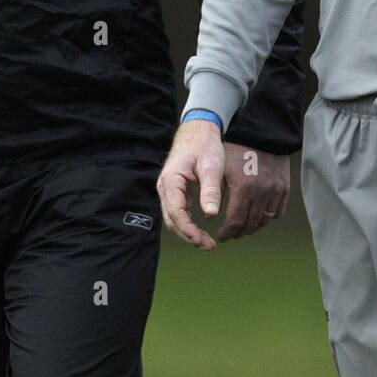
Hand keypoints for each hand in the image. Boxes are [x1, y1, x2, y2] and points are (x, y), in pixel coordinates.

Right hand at [157, 119, 225, 250]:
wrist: (198, 130)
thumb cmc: (204, 145)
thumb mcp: (211, 166)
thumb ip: (211, 190)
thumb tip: (211, 215)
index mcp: (171, 181)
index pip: (176, 213)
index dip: (188, 230)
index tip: (203, 241)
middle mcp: (165, 188)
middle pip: (172, 220)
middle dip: (189, 236)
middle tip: (209, 246)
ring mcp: (168, 190)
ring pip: (174, 218)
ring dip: (188, 232)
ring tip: (207, 243)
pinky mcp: (175, 191)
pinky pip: (178, 212)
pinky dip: (188, 224)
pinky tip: (201, 231)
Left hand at [217, 142, 288, 241]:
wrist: (261, 133)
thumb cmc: (236, 149)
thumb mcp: (221, 169)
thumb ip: (216, 193)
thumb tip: (209, 214)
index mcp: (243, 188)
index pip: (235, 222)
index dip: (227, 233)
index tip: (222, 236)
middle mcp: (261, 193)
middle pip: (250, 225)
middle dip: (239, 232)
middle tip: (231, 234)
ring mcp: (275, 191)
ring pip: (265, 221)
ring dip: (253, 227)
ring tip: (244, 227)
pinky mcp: (285, 188)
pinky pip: (277, 212)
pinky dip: (267, 217)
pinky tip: (258, 215)